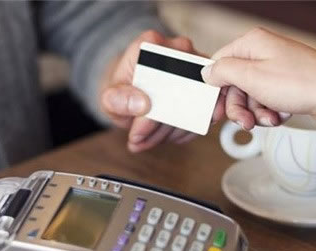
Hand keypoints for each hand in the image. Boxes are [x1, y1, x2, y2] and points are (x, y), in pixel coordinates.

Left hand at [100, 30, 224, 152]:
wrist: (131, 90)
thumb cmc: (121, 90)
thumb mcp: (109, 97)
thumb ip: (118, 99)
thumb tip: (143, 105)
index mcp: (152, 44)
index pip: (160, 82)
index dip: (151, 115)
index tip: (136, 134)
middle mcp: (180, 50)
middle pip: (181, 95)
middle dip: (161, 128)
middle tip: (140, 141)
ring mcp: (196, 68)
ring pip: (195, 107)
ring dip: (172, 132)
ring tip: (147, 140)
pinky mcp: (206, 86)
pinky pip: (204, 113)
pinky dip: (185, 132)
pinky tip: (164, 136)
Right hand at [201, 27, 315, 129]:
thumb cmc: (300, 84)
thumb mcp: (251, 77)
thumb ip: (223, 72)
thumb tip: (207, 71)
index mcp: (252, 43)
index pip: (219, 64)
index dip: (215, 89)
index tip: (214, 110)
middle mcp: (264, 52)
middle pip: (234, 84)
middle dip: (239, 107)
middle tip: (245, 122)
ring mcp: (277, 68)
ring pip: (251, 96)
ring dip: (256, 113)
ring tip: (270, 120)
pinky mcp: (288, 84)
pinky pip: (267, 100)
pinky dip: (271, 112)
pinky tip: (281, 116)